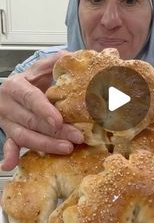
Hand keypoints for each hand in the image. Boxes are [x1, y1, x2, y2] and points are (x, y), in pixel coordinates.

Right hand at [0, 52, 82, 170]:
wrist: (16, 88)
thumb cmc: (33, 78)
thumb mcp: (42, 67)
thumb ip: (56, 61)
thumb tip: (75, 58)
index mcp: (16, 85)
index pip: (30, 98)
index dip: (44, 110)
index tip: (58, 121)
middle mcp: (8, 104)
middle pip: (31, 121)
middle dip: (55, 132)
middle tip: (77, 137)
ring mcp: (7, 121)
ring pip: (23, 136)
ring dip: (45, 145)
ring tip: (66, 149)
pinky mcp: (9, 132)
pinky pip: (9, 144)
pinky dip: (10, 155)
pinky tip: (9, 165)